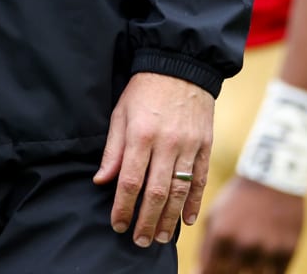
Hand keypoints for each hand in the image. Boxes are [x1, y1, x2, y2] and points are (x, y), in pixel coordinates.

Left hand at [93, 72, 214, 247]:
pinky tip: (188, 220)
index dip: (123, 207)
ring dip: (169, 219)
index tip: (117, 224)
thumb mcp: (120, 113)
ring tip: (159, 237)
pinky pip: (201, 180)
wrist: (181, 66)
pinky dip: (194, 202)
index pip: (130, 181)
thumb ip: (112, 150)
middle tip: (138, 240)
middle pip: (156, 192)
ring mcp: (189, 146)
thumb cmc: (144, 90)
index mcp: (141, 135)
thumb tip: (101, 181)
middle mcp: (167, 144)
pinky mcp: (205, 146)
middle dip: (145, 220)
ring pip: (180, 191)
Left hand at [198, 177, 305, 273]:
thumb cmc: (238, 199)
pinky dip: (268, 271)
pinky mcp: (288, 251)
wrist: (273, 178)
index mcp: (222, 234)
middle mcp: (244, 244)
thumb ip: (205, 246)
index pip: (209, 271)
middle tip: (226, 266)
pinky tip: (262, 262)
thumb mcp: (215, 216)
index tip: (208, 273)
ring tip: (244, 260)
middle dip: (225, 273)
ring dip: (248, 271)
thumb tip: (199, 272)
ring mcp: (267, 249)